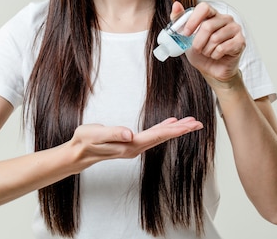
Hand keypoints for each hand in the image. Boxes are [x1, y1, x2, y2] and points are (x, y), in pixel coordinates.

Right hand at [68, 117, 202, 169]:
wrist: (78, 152)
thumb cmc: (86, 141)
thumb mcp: (96, 134)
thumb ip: (113, 133)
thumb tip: (130, 134)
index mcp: (130, 145)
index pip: (156, 136)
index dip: (173, 130)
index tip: (188, 126)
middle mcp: (135, 147)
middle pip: (162, 137)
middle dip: (181, 130)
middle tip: (198, 123)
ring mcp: (133, 146)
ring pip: (159, 136)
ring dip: (175, 130)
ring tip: (189, 123)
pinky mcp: (131, 142)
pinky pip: (152, 135)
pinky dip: (163, 128)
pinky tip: (169, 124)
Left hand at [171, 1, 245, 83]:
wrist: (212, 69)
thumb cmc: (200, 52)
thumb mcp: (185, 37)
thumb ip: (179, 20)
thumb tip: (176, 5)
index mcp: (212, 14)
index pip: (204, 7)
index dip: (193, 20)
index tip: (186, 33)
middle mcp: (225, 19)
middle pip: (207, 25)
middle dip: (198, 42)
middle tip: (197, 49)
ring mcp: (235, 29)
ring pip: (215, 38)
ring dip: (206, 50)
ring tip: (208, 52)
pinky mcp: (241, 41)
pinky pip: (223, 48)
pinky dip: (215, 55)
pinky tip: (216, 55)